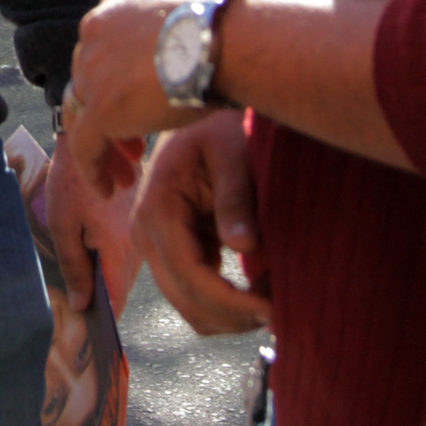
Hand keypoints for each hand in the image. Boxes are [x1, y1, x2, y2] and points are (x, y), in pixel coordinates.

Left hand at [45, 132, 140, 316]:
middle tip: (80, 317)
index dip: (101, 322)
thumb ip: (74, 268)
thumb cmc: (71, 181)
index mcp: (121, 251)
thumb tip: (81, 306)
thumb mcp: (63, 225)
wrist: (91, 137)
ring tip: (84, 293)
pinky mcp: (139, 223)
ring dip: (109, 282)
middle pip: (123, 290)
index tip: (87, 337)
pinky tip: (94, 261)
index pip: (116, 302)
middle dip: (104, 304)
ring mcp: (142, 234)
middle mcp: (140, 247)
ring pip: (127, 273)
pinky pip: (129, 254)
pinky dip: (114, 262)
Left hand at [65, 0, 238, 194]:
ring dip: (102, 147)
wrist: (227, 39)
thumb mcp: (190, 20)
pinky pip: (84, 145)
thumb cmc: (228, 31)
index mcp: (116, 5)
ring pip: (83, 114)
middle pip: (90, 81)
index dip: (117, 83)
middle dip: (110, 116)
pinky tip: (107, 190)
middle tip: (133, 149)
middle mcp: (95, 30)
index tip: (139, 110)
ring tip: (124, 175)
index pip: (105, 49)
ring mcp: (92, 68)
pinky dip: (92, 169)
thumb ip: (173, 34)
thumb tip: (194, 48)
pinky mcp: (99, 106)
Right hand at [134, 117, 272, 334]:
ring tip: (272, 299)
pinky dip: (226, 305)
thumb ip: (235, 199)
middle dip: (234, 315)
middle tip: (281, 310)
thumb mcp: (232, 154)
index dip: (231, 301)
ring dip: (231, 316)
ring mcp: (153, 244)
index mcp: (157, 208)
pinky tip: (257, 288)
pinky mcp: (169, 250)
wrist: (200, 109)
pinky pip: (194, 295)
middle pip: (186, 301)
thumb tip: (244, 247)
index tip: (273, 307)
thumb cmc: (220, 127)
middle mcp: (145, 232)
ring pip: (189, 308)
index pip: (190, 275)